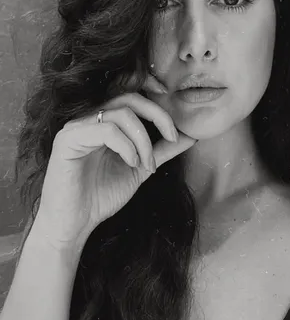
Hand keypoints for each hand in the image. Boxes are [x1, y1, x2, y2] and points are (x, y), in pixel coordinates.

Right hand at [34, 74, 196, 249]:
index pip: (133, 97)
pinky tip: (131, 163)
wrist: (75, 223)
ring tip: (147, 164)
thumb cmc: (102, 195)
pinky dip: (126, 146)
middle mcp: (90, 119)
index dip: (156, 99)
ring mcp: (78, 126)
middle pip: (129, 98)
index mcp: (106, 123)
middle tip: (172, 137)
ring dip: (143, 140)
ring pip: (121, 114)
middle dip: (158, 115)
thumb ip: (162, 150)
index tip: (177, 119)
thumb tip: (190, 136)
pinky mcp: (68, 139)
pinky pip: (106, 130)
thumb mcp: (141, 168)